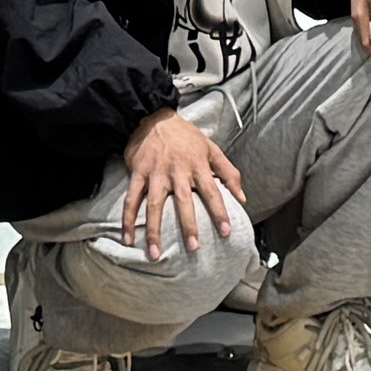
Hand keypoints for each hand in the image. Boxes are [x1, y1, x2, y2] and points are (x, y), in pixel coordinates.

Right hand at [118, 107, 247, 248]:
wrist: (153, 117)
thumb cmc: (186, 137)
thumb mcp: (212, 149)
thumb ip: (229, 173)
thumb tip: (243, 198)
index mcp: (197, 166)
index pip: (213, 192)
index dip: (219, 212)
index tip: (226, 232)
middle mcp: (177, 171)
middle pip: (183, 202)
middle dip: (189, 225)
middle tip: (193, 248)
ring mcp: (156, 174)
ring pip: (154, 205)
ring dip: (154, 230)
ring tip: (156, 253)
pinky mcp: (138, 174)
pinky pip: (131, 200)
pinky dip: (128, 220)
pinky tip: (128, 239)